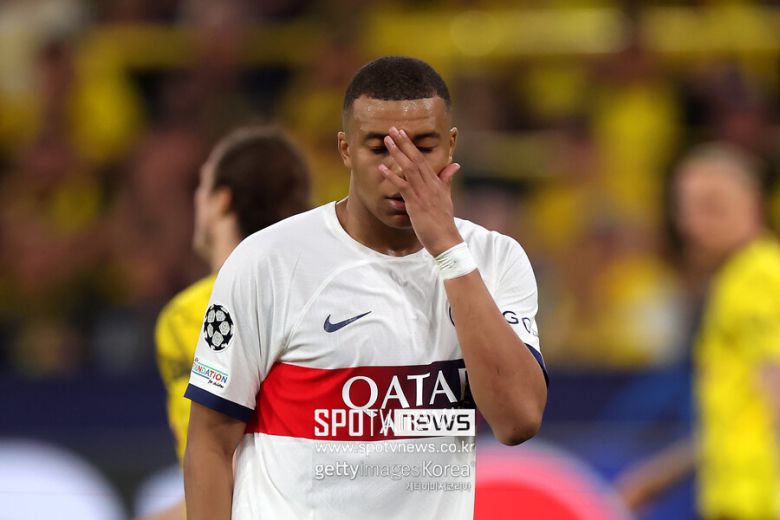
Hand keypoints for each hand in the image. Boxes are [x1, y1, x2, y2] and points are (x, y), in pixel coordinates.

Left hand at [379, 127, 462, 256]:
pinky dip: (392, 176)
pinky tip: (382, 168)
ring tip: (387, 140)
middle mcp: (430, 185)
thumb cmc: (443, 222)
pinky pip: (403, 186)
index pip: (423, 159)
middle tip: (393, 129)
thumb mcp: (447, 197)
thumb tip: (455, 165)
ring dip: (397, 153)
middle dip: (404, 143)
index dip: (412, 145)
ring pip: (409, 168)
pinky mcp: (416, 203)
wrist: (446, 240)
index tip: (403, 133)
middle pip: (416, 159)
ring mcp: (423, 193)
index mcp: (436, 183)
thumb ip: (447, 180)